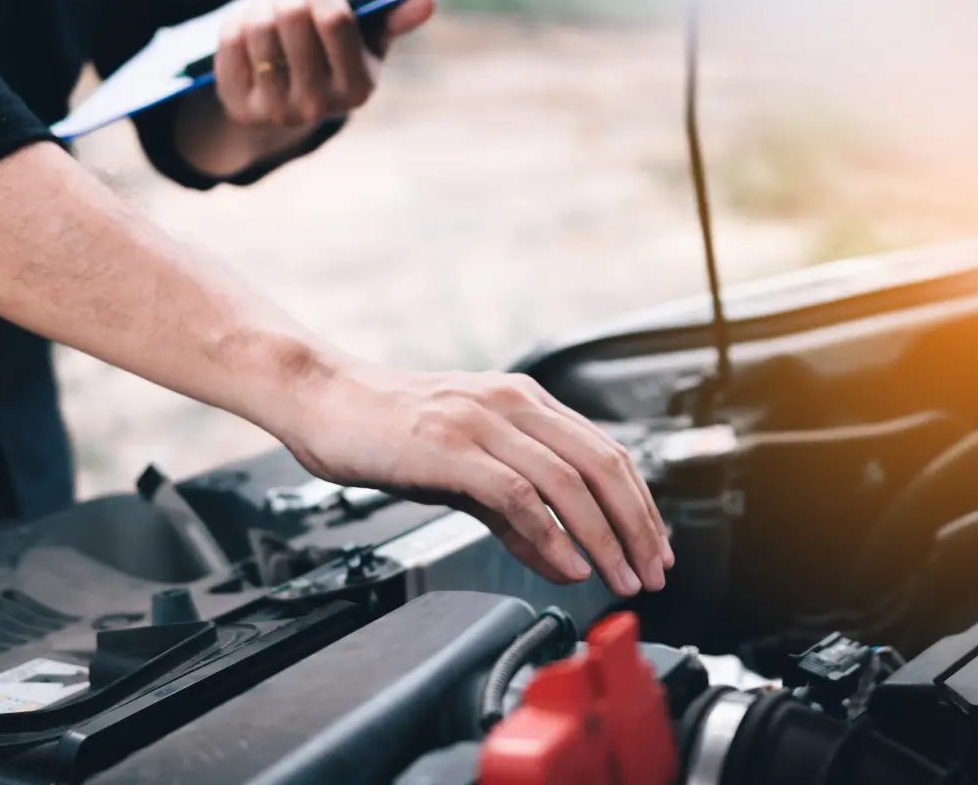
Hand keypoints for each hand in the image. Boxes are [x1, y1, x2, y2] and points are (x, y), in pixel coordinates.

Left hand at [214, 0, 434, 128]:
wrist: (290, 107)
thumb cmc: (336, 60)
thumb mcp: (368, 45)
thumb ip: (393, 20)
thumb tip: (425, 1)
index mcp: (358, 87)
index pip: (335, 20)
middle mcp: (317, 105)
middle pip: (292, 17)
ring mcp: (275, 109)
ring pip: (258, 26)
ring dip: (262, 3)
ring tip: (271, 4)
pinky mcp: (239, 104)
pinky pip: (230, 41)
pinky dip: (237, 20)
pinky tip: (250, 25)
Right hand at [282, 363, 674, 596]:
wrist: (321, 399)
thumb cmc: (387, 432)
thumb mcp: (465, 474)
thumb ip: (518, 518)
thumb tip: (568, 560)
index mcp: (524, 401)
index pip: (606, 452)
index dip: (640, 505)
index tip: (655, 549)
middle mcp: (511, 403)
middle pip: (602, 465)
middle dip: (636, 526)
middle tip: (650, 573)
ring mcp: (481, 422)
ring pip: (568, 480)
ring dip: (604, 537)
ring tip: (618, 578)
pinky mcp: (450, 446)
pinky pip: (518, 493)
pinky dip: (550, 533)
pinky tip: (567, 564)